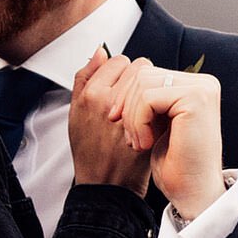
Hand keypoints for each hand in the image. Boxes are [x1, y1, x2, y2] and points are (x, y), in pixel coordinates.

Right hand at [66, 48, 151, 192]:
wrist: (105, 187)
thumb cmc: (89, 150)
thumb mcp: (75, 112)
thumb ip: (85, 78)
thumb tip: (101, 51)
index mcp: (92, 95)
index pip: (118, 61)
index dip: (122, 71)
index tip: (124, 84)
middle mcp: (113, 101)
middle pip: (139, 67)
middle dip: (141, 77)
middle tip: (138, 94)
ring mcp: (134, 114)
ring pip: (154, 82)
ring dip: (152, 89)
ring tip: (146, 106)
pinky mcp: (152, 128)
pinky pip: (163, 102)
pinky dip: (161, 105)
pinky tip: (154, 118)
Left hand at [117, 59, 224, 220]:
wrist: (193, 194)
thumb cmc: (174, 166)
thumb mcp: (156, 123)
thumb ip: (147, 98)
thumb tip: (115, 69)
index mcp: (193, 86)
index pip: (146, 73)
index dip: (126, 97)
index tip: (120, 124)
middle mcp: (202, 83)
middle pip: (142, 73)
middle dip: (126, 105)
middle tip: (130, 138)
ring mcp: (201, 88)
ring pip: (142, 82)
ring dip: (132, 116)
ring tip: (138, 143)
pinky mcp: (196, 98)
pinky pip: (148, 97)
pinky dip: (138, 122)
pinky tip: (146, 144)